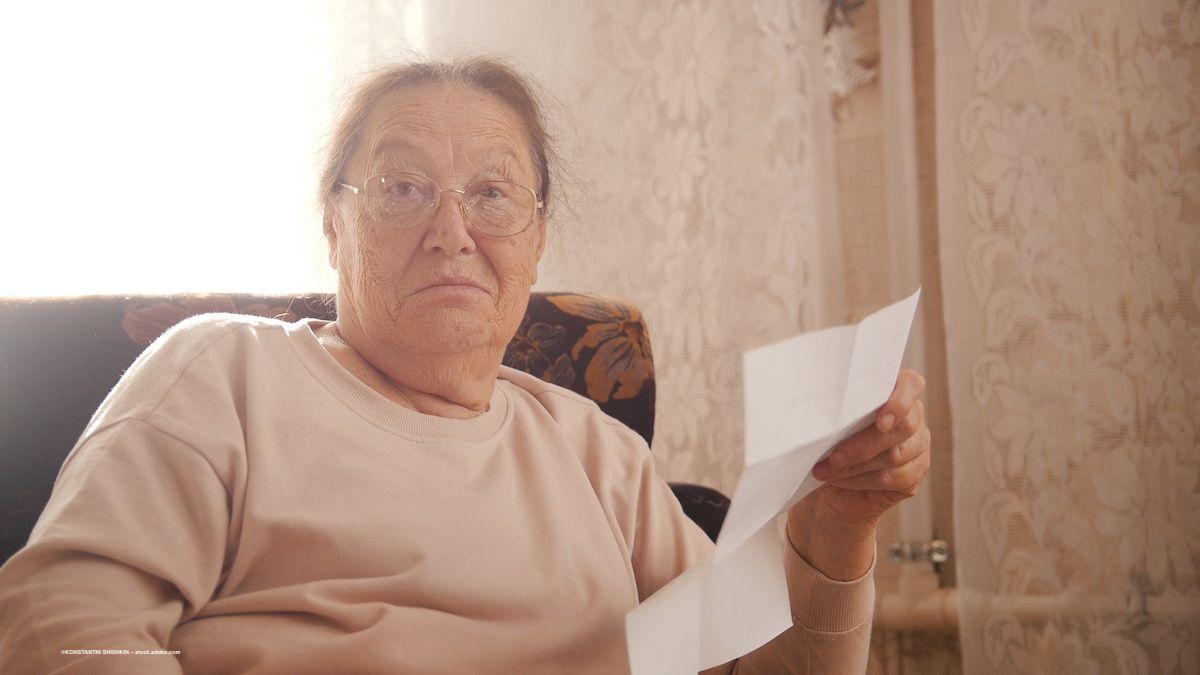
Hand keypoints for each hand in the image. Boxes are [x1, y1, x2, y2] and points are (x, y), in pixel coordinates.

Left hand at [785, 369, 930, 579]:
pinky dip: (860, 481)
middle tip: (828, 455)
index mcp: (895, 390)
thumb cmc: (818, 445)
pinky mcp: (913, 477)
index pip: (909, 384)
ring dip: (854, 465)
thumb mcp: (819, 422)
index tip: (879, 414)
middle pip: (902, 426)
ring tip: (823, 470)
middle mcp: (913, 418)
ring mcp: (918, 449)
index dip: (898, 398)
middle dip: (861, 442)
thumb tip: (798, 396)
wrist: (823, 490)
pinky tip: (835, 482)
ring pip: (894, 455)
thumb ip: (825, 408)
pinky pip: (893, 480)